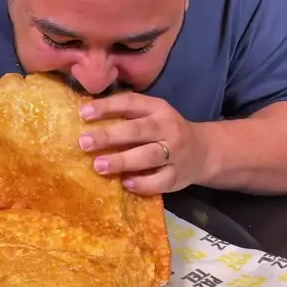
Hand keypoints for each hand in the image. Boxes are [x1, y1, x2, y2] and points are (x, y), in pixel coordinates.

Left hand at [78, 93, 206, 194]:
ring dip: (122, 161)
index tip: (83, 113)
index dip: (107, 107)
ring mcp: (175, 153)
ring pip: (148, 156)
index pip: (131, 103)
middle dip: (110, 136)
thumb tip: (86, 117)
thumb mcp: (152, 115)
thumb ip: (126, 115)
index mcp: (158, 109)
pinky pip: (159, 181)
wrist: (204, 152)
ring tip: (99, 165)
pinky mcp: (177, 176)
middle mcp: (168, 129)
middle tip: (84, 143)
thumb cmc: (165, 131)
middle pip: (138, 130)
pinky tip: (125, 183)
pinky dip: (142, 183)